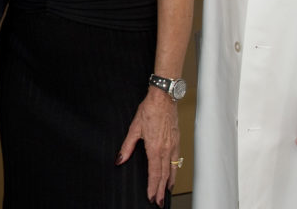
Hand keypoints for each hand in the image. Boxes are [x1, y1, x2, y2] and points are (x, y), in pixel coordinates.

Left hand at [115, 88, 179, 206]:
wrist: (164, 97)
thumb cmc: (149, 109)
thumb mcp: (134, 128)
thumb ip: (127, 146)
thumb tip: (120, 159)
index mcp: (154, 147)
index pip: (154, 173)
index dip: (152, 187)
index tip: (151, 197)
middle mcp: (166, 149)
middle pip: (164, 175)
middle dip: (161, 190)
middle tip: (160, 202)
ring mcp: (173, 145)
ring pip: (172, 169)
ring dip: (169, 183)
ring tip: (167, 192)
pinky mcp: (177, 141)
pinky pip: (176, 160)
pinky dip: (175, 171)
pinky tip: (173, 174)